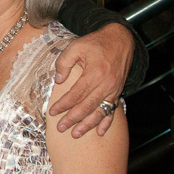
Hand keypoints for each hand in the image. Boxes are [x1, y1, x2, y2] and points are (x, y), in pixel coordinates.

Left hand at [50, 23, 133, 137]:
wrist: (120, 40)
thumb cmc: (96, 43)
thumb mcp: (76, 46)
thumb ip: (64, 62)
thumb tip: (58, 80)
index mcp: (94, 73)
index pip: (76, 94)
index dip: (63, 104)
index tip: (53, 111)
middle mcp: (106, 84)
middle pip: (87, 106)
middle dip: (73, 119)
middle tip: (61, 127)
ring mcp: (113, 89)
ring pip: (100, 111)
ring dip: (87, 124)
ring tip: (76, 134)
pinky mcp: (118, 91)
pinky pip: (113, 110)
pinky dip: (106, 122)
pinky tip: (99, 132)